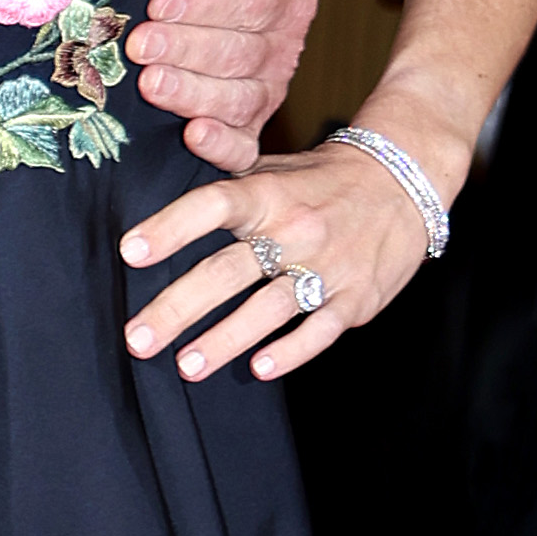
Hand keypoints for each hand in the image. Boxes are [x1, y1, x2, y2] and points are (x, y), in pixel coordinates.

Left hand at [119, 0, 314, 162]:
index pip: (254, 0)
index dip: (208, 4)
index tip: (160, 3)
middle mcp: (282, 47)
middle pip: (240, 54)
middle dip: (187, 50)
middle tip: (140, 45)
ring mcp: (264, 91)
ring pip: (238, 101)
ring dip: (192, 95)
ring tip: (150, 84)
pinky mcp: (245, 129)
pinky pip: (244, 149)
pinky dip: (222, 147)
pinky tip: (192, 138)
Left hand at [122, 136, 433, 384]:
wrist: (406, 180)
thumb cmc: (321, 180)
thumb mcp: (275, 167)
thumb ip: (226, 179)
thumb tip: (173, 166)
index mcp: (269, 194)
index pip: (213, 204)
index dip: (170, 227)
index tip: (130, 253)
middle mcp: (295, 229)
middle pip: (227, 271)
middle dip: (177, 309)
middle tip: (136, 339)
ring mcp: (329, 266)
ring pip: (268, 309)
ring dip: (224, 341)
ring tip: (185, 367)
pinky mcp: (357, 298)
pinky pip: (320, 330)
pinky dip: (290, 352)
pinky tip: (259, 369)